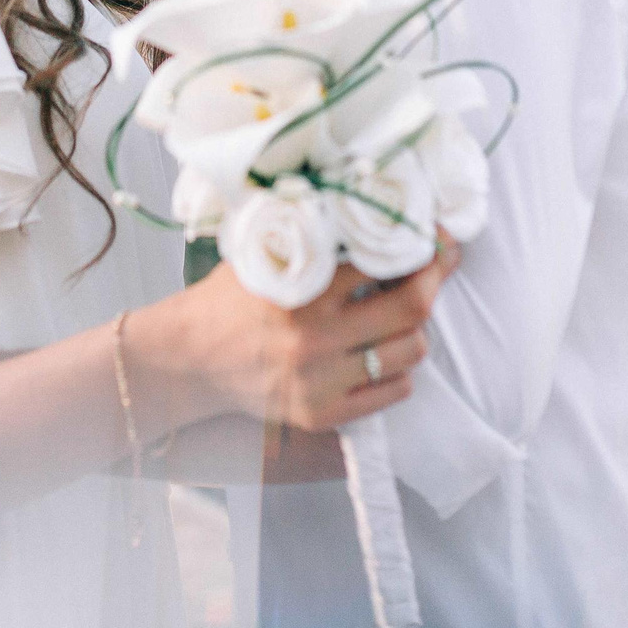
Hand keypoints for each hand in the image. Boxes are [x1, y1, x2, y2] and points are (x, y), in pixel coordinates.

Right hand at [138, 233, 460, 434]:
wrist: (186, 360)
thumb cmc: (228, 299)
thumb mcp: (263, 254)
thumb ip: (313, 237)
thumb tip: (372, 213)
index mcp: (300, 290)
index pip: (383, 263)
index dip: (421, 247)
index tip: (437, 236)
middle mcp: (313, 339)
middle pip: (410, 309)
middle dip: (435, 281)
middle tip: (441, 265)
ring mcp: (319, 382)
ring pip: (408, 353)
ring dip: (415, 330)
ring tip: (403, 315)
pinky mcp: (320, 414)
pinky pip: (390, 393)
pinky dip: (397, 372)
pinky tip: (382, 354)